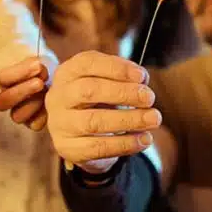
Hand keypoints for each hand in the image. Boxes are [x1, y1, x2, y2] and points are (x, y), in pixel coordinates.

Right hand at [0, 57, 49, 130]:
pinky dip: (44, 115)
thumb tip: (38, 66)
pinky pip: (34, 124)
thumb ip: (34, 64)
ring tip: (46, 93)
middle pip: (2, 102)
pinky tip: (53, 105)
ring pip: (17, 116)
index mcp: (6, 81)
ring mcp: (19, 113)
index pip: (3, 78)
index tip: (38, 64)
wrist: (55, 81)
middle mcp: (8, 99)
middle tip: (40, 83)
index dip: (20, 72)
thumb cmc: (44, 68)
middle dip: (22, 91)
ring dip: (32, 104)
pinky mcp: (33, 123)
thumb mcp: (38, 62)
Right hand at [45, 51, 160, 171]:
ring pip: (93, 121)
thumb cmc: (95, 100)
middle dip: (123, 93)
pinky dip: (126, 143)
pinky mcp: (67, 148)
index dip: (117, 68)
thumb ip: (121, 75)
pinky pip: (98, 147)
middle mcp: (58, 96)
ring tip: (153, 118)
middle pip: (89, 90)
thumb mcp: (104, 81)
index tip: (142, 76)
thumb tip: (142, 78)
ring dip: (128, 119)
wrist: (77, 133)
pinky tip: (144, 139)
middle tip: (149, 97)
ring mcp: (60, 123)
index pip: (87, 63)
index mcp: (66, 72)